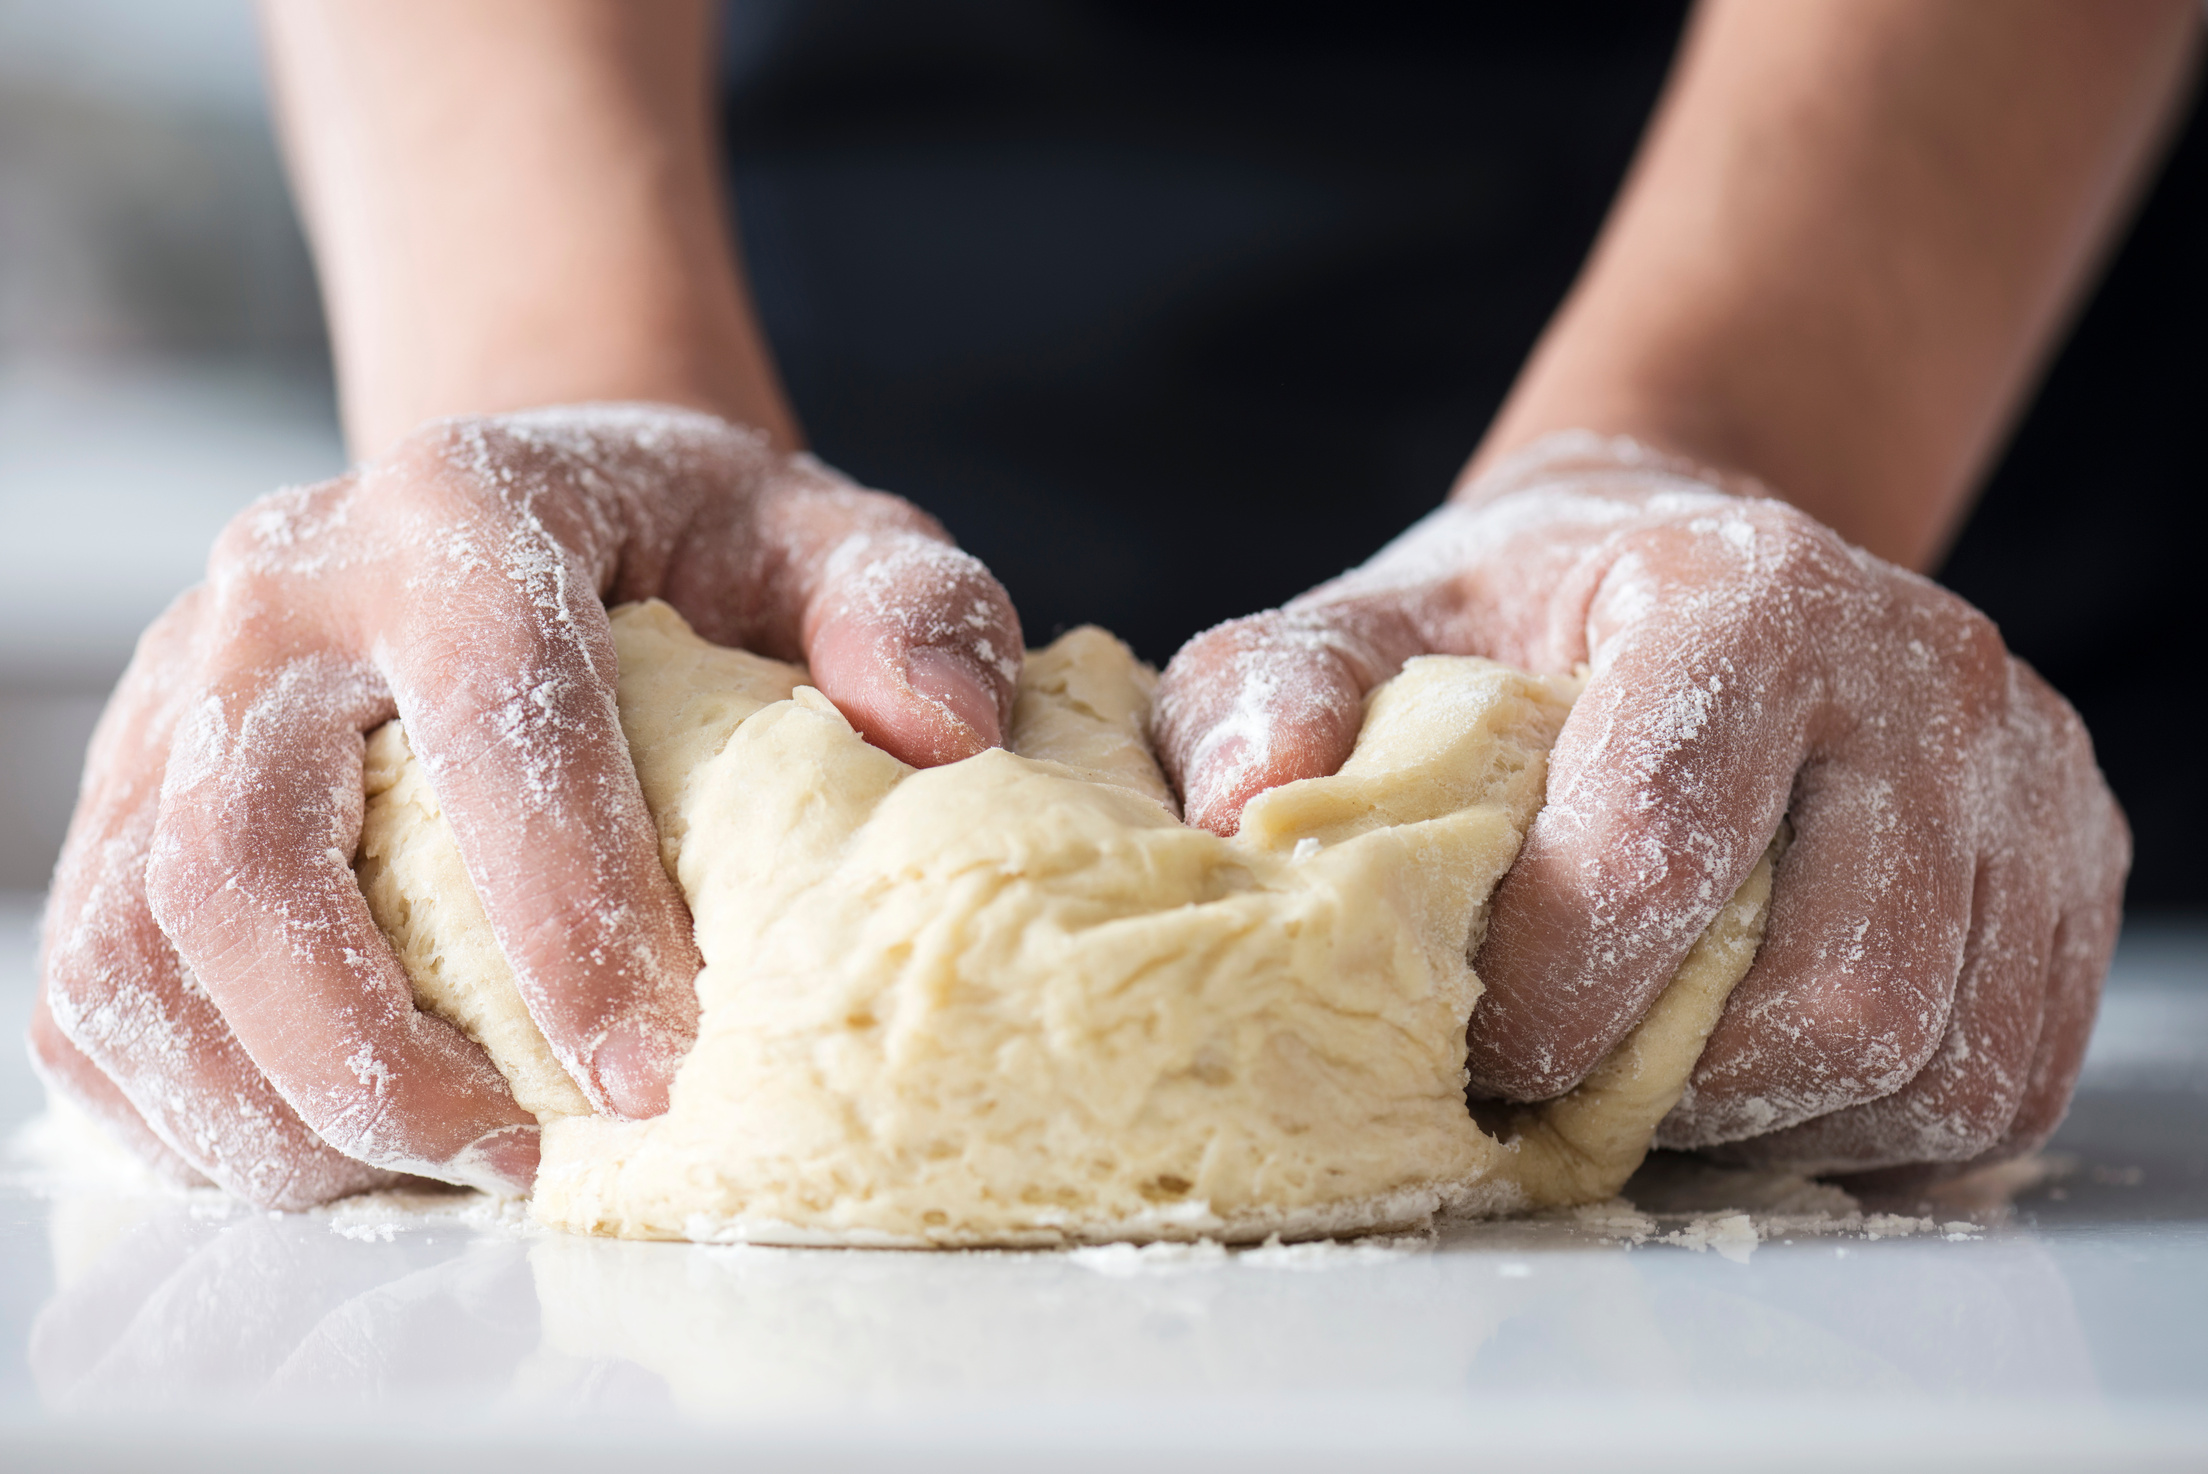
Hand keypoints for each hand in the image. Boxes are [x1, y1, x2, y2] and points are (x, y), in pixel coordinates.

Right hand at [31, 404, 1021, 1207]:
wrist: (526, 517)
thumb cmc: (691, 549)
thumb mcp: (825, 539)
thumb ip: (905, 612)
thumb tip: (943, 731)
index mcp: (460, 513)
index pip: (497, 709)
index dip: (571, 909)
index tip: (660, 1073)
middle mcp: (281, 595)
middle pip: (248, 853)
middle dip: (374, 1051)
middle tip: (526, 1160)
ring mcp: (176, 698)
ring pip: (139, 941)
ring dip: (271, 1104)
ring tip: (436, 1172)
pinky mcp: (130, 796)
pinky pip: (92, 982)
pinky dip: (180, 1102)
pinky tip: (320, 1151)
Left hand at [1153, 434, 2126, 1176]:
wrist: (1685, 571)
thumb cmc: (1515, 624)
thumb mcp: (1368, 626)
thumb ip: (1270, 691)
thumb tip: (1244, 809)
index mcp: (1741, 592)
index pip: (1665, 835)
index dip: (1554, 979)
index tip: (1473, 1025)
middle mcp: (1919, 672)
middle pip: (1828, 989)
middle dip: (1664, 1079)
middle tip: (1559, 1072)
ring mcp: (2021, 776)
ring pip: (1927, 1060)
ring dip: (1763, 1117)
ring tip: (1649, 1072)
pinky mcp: (2069, 869)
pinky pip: (1999, 1085)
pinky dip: (1865, 1127)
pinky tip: (1752, 1071)